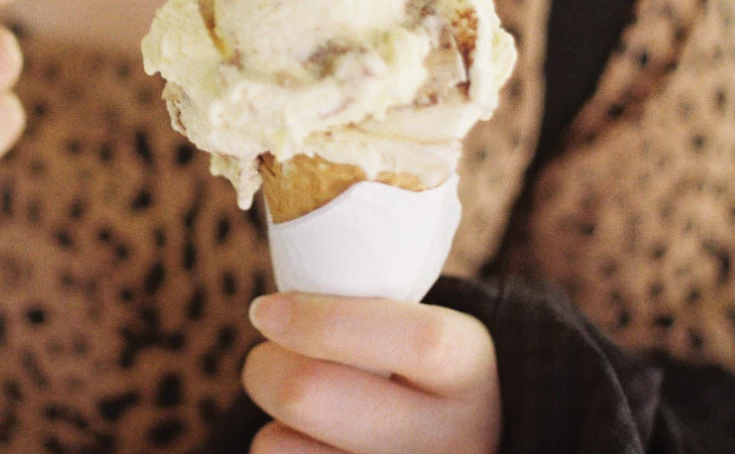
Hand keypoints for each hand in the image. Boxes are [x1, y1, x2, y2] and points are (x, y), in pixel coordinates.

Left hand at [243, 293, 501, 453]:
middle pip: (314, 395)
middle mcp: (452, 437)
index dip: (323, 320)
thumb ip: (372, 307)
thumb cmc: (420, 374)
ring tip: (297, 408)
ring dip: (269, 419)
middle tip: (265, 355)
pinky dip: (278, 451)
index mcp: (469, 369)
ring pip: (281, 445)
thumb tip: (272, 296)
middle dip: (265, 366)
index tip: (265, 309)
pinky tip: (309, 444)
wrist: (466, 444)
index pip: (410, 339)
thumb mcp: (425, 331)